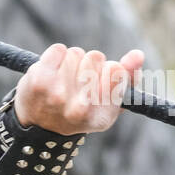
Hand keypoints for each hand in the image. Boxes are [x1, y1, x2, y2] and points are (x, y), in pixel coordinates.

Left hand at [14, 44, 144, 135]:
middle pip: (95, 57)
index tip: (98, 80)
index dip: (108, 69)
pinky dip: (56, 55)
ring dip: (71, 61)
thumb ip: (128, 79)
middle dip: (89, 64)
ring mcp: (57, 95)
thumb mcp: (109, 104)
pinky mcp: (39, 81)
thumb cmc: (79, 111)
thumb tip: (137, 55)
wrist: (37, 124)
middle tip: (78, 82)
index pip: (116, 70)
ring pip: (76, 53)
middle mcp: (79, 109)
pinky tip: (52, 72)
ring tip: (63, 80)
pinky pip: (58, 49)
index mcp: (101, 117)